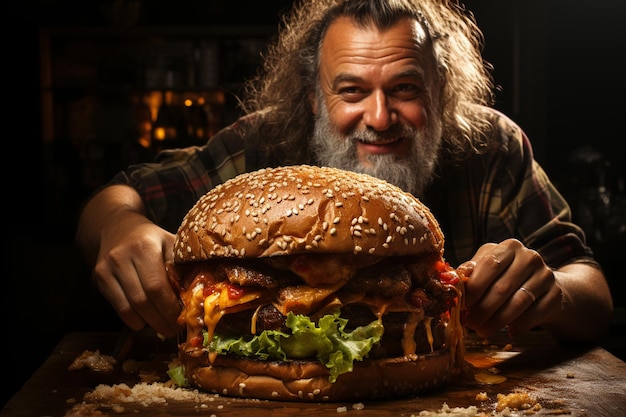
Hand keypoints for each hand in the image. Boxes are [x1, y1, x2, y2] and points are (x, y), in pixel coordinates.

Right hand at [91, 211, 180, 337]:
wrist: (116, 226)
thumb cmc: (151, 238)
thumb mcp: (170, 243)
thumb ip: (181, 266)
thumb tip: (196, 295)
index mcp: (144, 246)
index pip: (157, 287)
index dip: (170, 308)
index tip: (182, 319)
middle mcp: (122, 257)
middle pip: (143, 301)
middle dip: (161, 320)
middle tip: (174, 329)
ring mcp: (106, 269)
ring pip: (128, 308)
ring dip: (148, 324)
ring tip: (163, 328)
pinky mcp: (98, 278)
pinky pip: (118, 307)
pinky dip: (133, 319)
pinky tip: (146, 320)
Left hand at [458, 238, 562, 338]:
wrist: (541, 285)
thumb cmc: (505, 276)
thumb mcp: (487, 268)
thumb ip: (471, 273)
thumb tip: (452, 281)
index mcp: (509, 247)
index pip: (490, 265)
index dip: (475, 286)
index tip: (463, 304)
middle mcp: (530, 257)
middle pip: (502, 287)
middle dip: (483, 309)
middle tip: (470, 323)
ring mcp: (546, 275)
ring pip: (518, 303)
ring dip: (497, 321)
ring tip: (483, 331)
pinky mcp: (556, 295)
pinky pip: (535, 314)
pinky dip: (519, 325)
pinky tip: (509, 332)